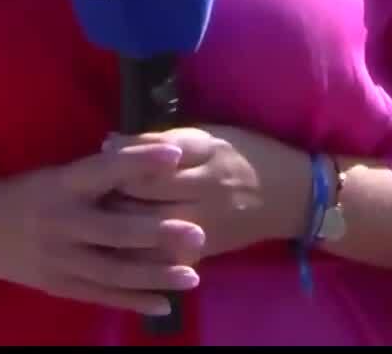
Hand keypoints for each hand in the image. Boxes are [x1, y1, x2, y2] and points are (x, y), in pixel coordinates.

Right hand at [0, 142, 207, 315]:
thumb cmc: (29, 194)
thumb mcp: (58, 175)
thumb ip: (100, 174)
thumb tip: (154, 160)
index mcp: (62, 184)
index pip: (105, 170)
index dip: (141, 161)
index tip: (178, 155)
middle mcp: (61, 222)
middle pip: (114, 231)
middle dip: (158, 234)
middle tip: (198, 232)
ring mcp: (60, 259)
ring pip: (114, 272)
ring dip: (155, 276)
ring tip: (193, 275)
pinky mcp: (60, 286)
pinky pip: (102, 296)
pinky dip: (134, 302)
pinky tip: (165, 305)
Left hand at [105, 125, 308, 260]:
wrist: (294, 196)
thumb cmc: (251, 154)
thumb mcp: (213, 135)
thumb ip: (164, 138)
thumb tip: (112, 141)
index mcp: (206, 156)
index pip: (150, 162)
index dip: (121, 160)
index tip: (104, 154)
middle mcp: (204, 192)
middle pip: (144, 197)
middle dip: (113, 193)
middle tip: (96, 187)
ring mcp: (204, 225)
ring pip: (149, 230)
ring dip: (121, 223)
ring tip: (104, 212)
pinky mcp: (205, 250)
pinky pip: (163, 256)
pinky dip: (139, 251)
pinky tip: (122, 242)